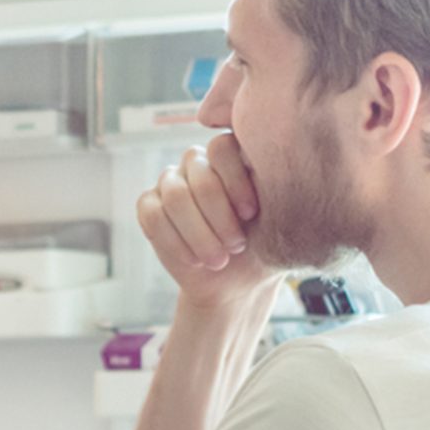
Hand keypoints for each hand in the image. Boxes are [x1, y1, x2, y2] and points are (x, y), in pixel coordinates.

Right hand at [136, 132, 279, 310]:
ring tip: (218, 259)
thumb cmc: (264, 243)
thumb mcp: (279, 213)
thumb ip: (273, 182)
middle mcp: (198, 162)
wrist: (239, 281)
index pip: (222, 148)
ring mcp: (171, 182)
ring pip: (175, 196)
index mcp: (231, 155)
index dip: (234, 181)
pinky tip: (195, 260)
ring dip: (199, 233)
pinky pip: (152, 215)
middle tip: (236, 245)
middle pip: (198, 174)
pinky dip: (174, 242)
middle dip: (218, 216)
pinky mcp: (150, 207)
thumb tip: (278, 159)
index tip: (251, 214)